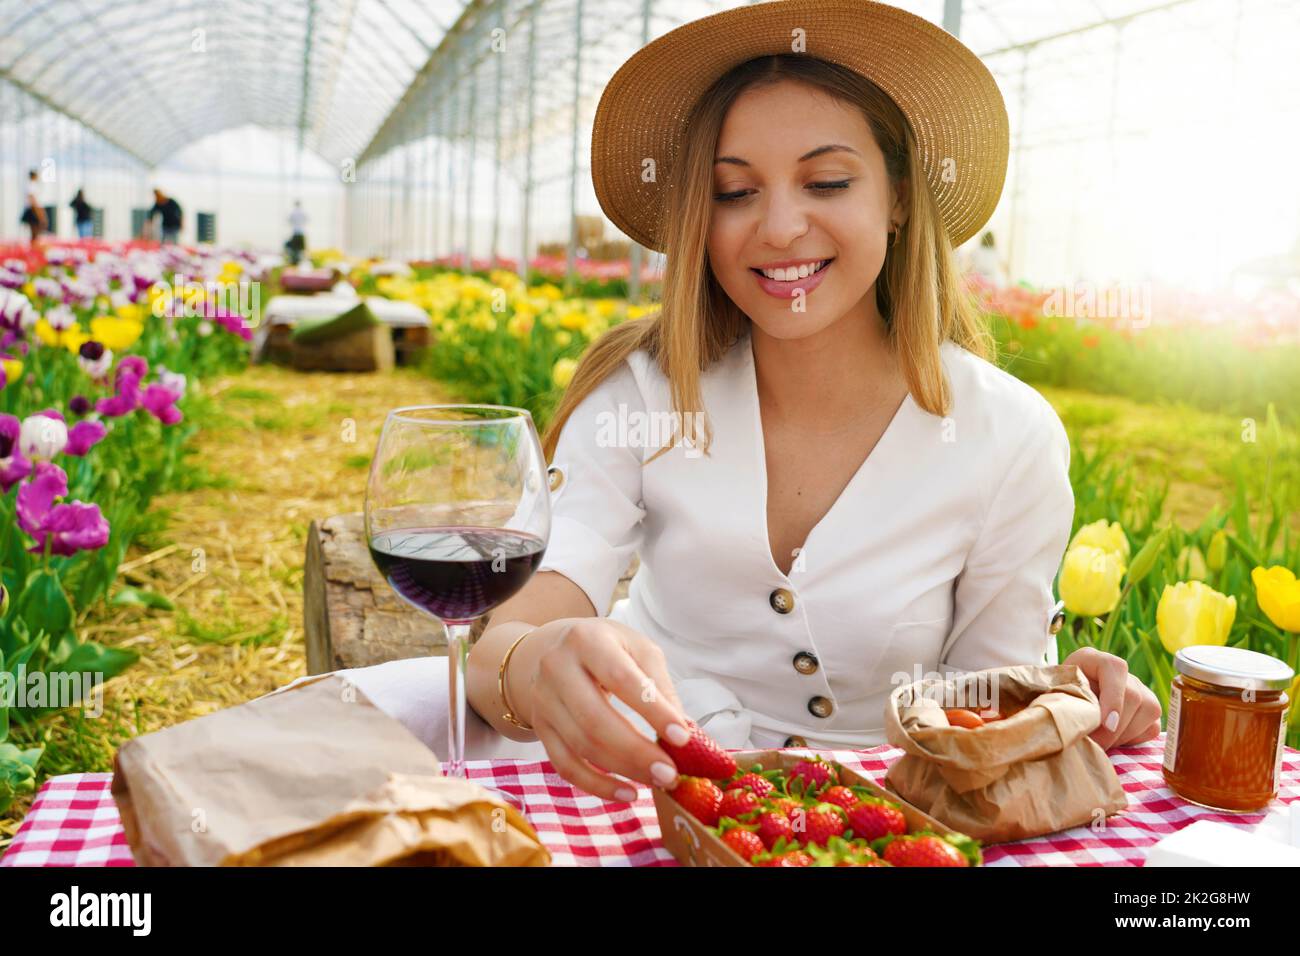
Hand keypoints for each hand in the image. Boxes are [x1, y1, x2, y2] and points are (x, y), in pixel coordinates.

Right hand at [516, 617, 691, 802]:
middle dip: (636, 752)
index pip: (620, 678)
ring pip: (581, 745)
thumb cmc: (606, 648)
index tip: (682, 738)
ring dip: (623, 770)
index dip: (652, 710)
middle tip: (670, 773)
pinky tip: (626, 794)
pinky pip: (565, 765)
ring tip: (657, 781)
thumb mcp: (637, 649)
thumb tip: (685, 733)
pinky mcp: (540, 727)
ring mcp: (543, 700)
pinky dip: (596, 785)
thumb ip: (659, 686)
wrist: (553, 649)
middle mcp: (557, 668)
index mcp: (586, 640)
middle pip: (595, 719)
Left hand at [1063, 647, 1161, 748]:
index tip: (1106, 723)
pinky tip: (1112, 741)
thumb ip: (1067, 704)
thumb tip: (1081, 725)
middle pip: (1134, 695)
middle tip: (1094, 744)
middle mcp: (1120, 672)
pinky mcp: (1149, 710)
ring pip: (1148, 711)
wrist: (1064, 710)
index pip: (1114, 668)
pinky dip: (1132, 740)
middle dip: (1114, 728)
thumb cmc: (1055, 701)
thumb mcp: (1054, 697)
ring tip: (1099, 743)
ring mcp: (1139, 689)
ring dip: (1122, 736)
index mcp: (1093, 660)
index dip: (1113, 697)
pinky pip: (1152, 727)